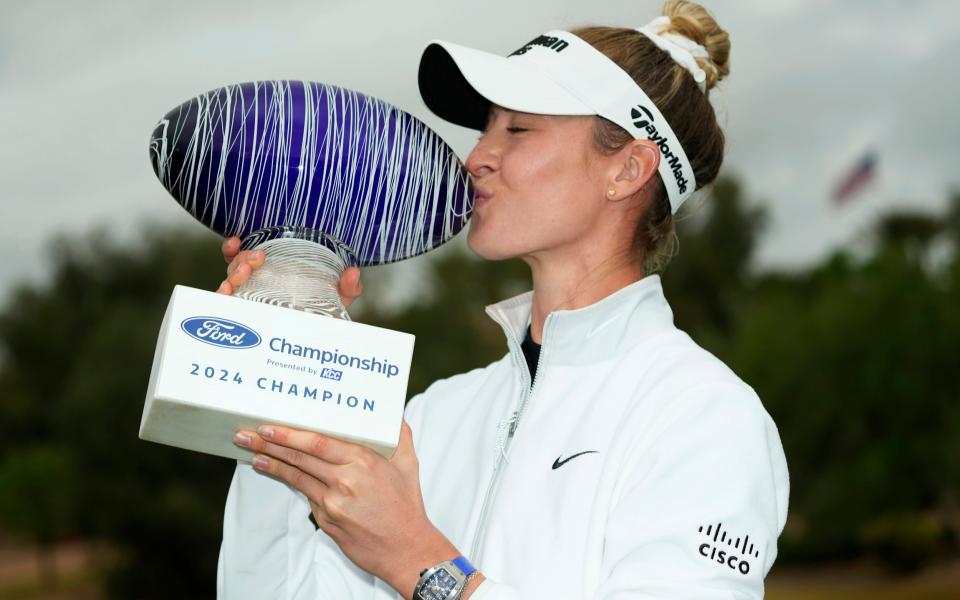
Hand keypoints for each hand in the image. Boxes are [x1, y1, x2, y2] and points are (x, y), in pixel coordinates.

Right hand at [215, 236, 363, 307]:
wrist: (320, 342)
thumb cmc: (321, 314)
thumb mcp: (335, 298)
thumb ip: (345, 287)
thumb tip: (353, 273)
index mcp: (269, 276)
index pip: (245, 259)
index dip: (235, 248)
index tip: (237, 240)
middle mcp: (254, 287)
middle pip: (235, 268)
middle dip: (241, 260)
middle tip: (257, 258)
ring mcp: (249, 303)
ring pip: (230, 283)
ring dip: (233, 274)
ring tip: (244, 273)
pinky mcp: (246, 319)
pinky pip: (227, 307)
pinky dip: (222, 297)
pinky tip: (225, 293)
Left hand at [232, 422, 462, 596]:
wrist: (406, 549)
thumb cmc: (407, 506)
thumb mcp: (408, 464)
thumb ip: (400, 435)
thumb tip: (392, 413)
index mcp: (363, 462)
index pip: (319, 443)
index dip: (290, 435)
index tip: (270, 427)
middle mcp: (345, 482)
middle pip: (300, 459)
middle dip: (270, 445)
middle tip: (247, 435)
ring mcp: (333, 504)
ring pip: (297, 478)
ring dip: (271, 464)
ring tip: (252, 454)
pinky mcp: (326, 521)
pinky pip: (306, 496)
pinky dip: (290, 483)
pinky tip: (276, 473)